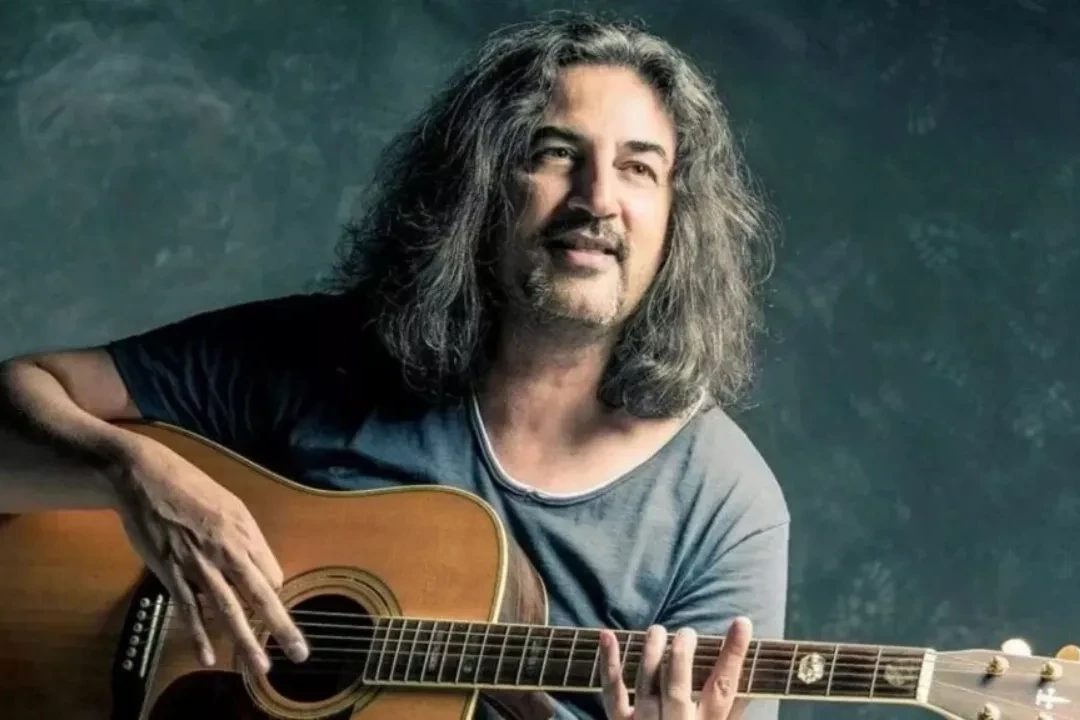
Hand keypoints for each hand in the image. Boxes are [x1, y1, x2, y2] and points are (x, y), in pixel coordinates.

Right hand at [109, 435, 307, 672]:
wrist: (147, 477)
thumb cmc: (191, 489)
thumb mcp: (231, 505)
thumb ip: (246, 537)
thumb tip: (258, 567)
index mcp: (246, 533)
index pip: (271, 575)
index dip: (272, 593)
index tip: (268, 603)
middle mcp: (228, 551)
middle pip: (261, 596)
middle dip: (282, 627)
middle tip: (300, 653)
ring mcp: (200, 565)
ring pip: (229, 610)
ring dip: (246, 642)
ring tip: (260, 666)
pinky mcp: (172, 572)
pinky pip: (189, 610)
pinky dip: (199, 635)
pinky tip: (208, 657)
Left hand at [599, 617, 752, 719]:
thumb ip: (730, 714)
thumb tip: (748, 685)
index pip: (723, 688)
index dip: (733, 654)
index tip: (742, 623)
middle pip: (678, 685)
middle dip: (682, 653)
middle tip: (688, 632)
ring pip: (648, 683)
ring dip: (652, 651)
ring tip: (658, 630)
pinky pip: (612, 692)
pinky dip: (608, 662)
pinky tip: (607, 634)